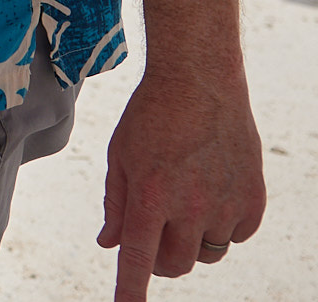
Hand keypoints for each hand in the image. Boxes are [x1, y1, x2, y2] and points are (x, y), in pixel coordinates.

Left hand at [98, 70, 265, 299]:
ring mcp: (226, 205)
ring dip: (191, 241)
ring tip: (183, 202)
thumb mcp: (120, 157)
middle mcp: (190, 207)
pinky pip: (237, 235)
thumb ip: (116, 205)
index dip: (131, 290)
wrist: (200, 82)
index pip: (138, 259)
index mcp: (150, 197)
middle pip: (175, 264)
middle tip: (154, 235)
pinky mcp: (254, 199)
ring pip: (207, 252)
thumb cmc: (151, 117)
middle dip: (160, 259)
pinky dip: (223, 225)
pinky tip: (211, 194)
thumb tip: (110, 244)